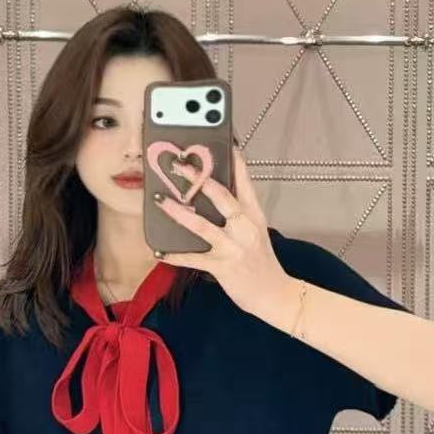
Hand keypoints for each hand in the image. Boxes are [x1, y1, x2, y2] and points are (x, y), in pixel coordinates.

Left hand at [151, 144, 291, 315]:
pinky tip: (158, 252)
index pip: (244, 180)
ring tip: (160, 200)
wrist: (275, 295)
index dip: (233, 158)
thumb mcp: (256, 231)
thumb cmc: (262, 262)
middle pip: (221, 195)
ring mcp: (233, 247)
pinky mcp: (222, 267)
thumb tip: (214, 194)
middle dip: (198, 178)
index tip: (221, 138)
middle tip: (179, 164)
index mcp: (254, 214)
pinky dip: (175, 256)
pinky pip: (193, 259)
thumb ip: (239, 212)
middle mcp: (244, 227)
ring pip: (202, 225)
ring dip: (178, 212)